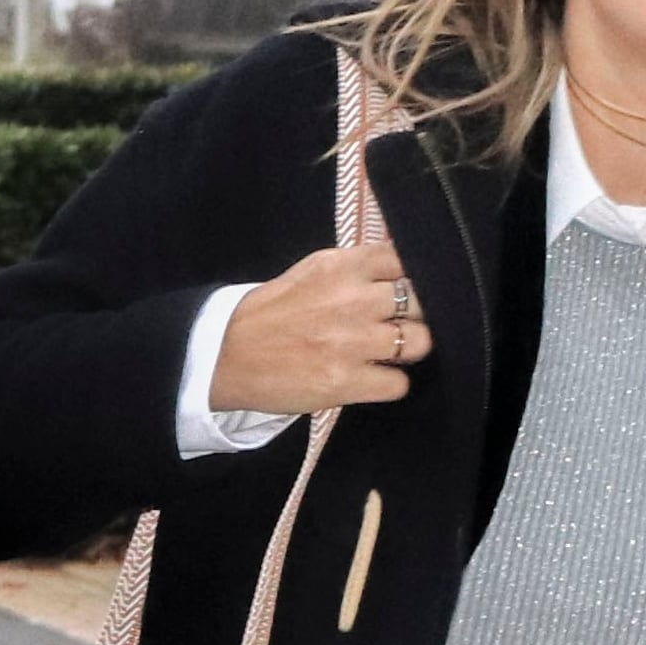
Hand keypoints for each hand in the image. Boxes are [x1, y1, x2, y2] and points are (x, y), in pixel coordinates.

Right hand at [211, 241, 431, 416]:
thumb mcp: (309, 274)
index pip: (404, 260)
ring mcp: (351, 342)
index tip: (399, 290)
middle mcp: (351, 300)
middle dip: (415, 315)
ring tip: (383, 354)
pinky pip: (399, 384)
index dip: (408, 278)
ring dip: (407, 350)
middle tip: (395, 325)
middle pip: (422, 302)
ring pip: (421, 342)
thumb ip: (354, 270)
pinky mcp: (346, 382)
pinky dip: (389, 384)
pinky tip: (368, 379)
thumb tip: (401, 271)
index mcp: (340, 267)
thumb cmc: (269, 315)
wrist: (222, 356)